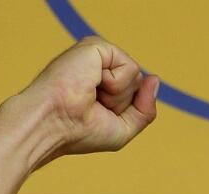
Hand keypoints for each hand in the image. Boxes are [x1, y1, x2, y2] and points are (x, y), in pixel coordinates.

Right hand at [16, 35, 160, 162]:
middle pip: (138, 84)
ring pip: (136, 76)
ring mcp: (96, 56)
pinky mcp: (96, 47)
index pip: (135, 92)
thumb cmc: (79, 131)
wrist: (53, 123)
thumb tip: (154, 79)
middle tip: (93, 106)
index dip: (126, 110)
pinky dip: (115, 83)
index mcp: (100, 84)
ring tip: (90, 95)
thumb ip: (145, 109)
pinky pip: (130, 68)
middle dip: (123, 103)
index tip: (97, 117)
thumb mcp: (123, 128)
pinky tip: (91, 83)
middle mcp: (99, 68)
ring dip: (118, 95)